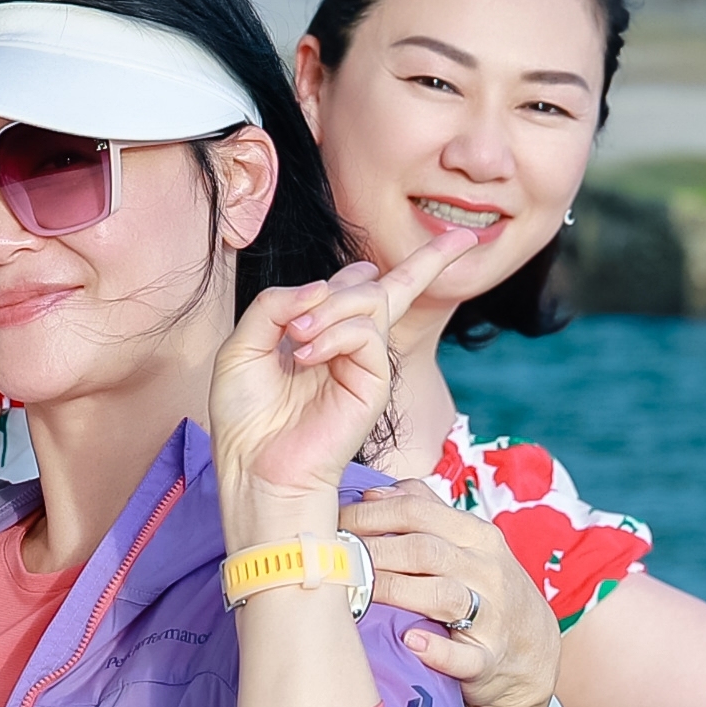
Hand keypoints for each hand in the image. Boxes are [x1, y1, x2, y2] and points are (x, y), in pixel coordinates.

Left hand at [209, 232, 474, 543]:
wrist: (257, 467)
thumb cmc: (246, 417)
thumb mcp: (242, 346)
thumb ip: (273, 305)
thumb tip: (321, 285)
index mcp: (322, 332)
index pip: (370, 286)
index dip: (421, 261)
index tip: (463, 239)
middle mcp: (349, 344)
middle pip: (384, 285)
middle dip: (366, 279)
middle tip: (297, 328)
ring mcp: (365, 363)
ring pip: (369, 299)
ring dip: (327, 308)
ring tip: (295, 341)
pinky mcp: (374, 383)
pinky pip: (367, 332)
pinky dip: (333, 334)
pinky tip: (304, 357)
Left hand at [341, 481, 557, 706]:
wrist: (533, 653)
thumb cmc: (484, 590)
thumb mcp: (467, 544)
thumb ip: (425, 513)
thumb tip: (375, 491)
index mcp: (477, 536)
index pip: (419, 513)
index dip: (372, 514)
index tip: (335, 521)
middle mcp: (488, 570)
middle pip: (425, 550)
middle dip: (374, 550)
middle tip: (336, 558)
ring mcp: (493, 615)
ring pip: (443, 595)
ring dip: (395, 590)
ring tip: (358, 592)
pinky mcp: (490, 658)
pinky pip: (465, 656)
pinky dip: (438, 650)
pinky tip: (411, 641)